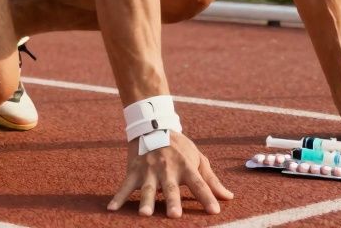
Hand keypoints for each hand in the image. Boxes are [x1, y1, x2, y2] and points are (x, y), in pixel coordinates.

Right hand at [108, 132, 232, 217]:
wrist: (153, 126)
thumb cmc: (179, 147)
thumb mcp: (198, 158)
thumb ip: (211, 180)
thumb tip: (229, 197)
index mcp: (186, 166)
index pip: (199, 183)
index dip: (206, 197)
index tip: (215, 211)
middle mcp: (167, 169)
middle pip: (171, 187)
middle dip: (173, 201)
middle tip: (174, 215)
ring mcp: (148, 170)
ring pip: (147, 188)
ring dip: (146, 201)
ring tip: (145, 214)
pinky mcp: (133, 171)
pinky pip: (124, 186)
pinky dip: (117, 197)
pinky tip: (112, 209)